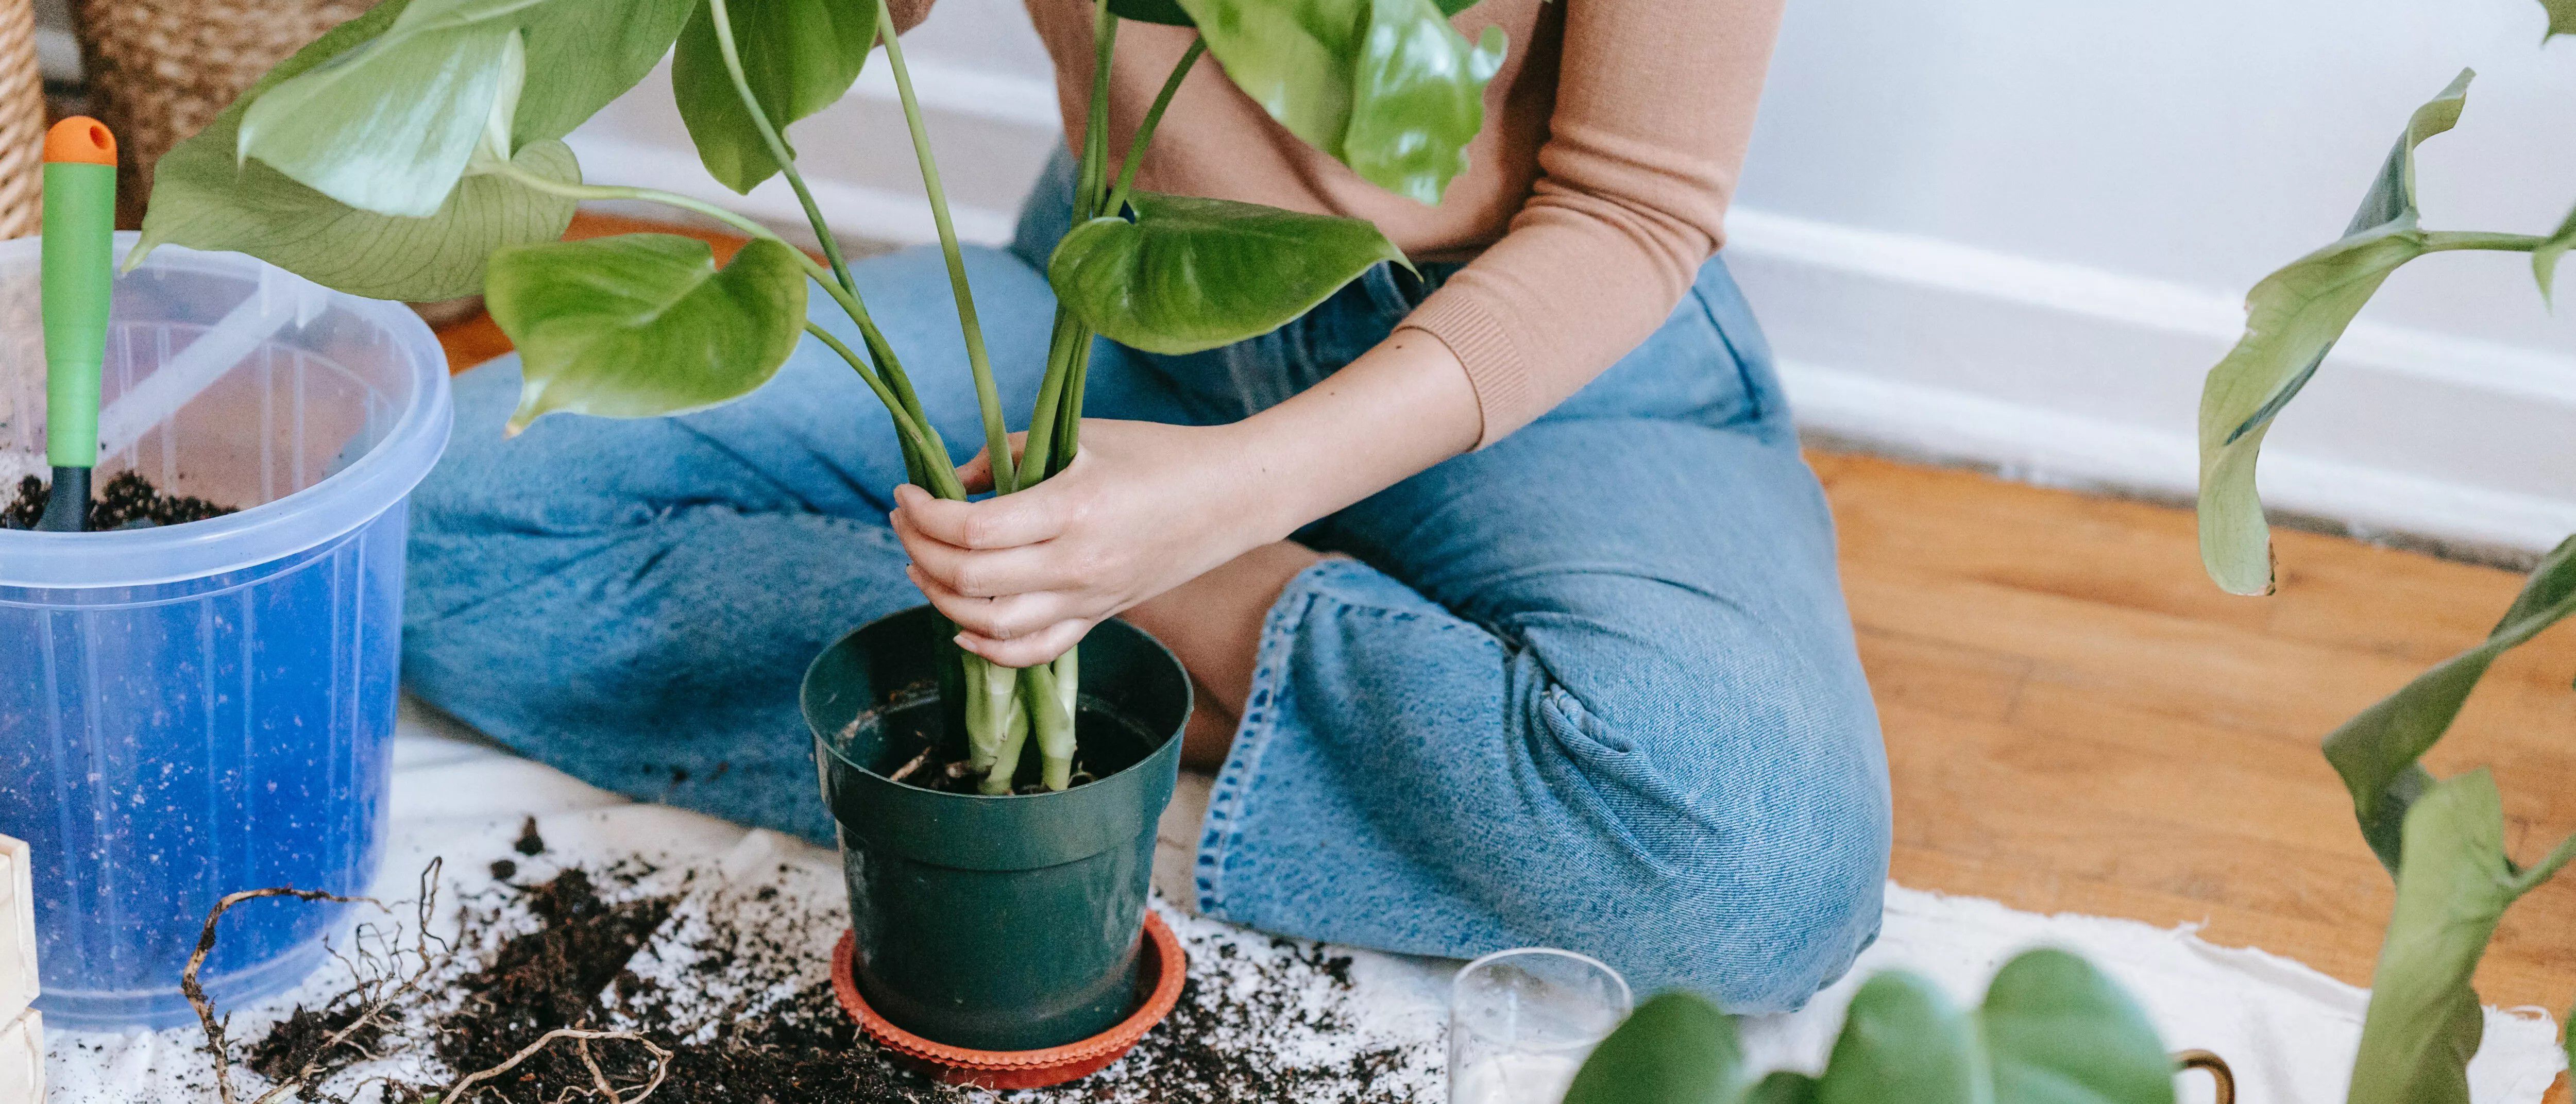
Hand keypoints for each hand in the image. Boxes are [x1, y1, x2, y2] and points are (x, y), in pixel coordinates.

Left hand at [892, 419, 1289, 667]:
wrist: (1229, 499)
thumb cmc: (1157, 454)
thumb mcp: (1082, 435)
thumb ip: (1009, 455)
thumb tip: (950, 482)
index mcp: (1071, 509)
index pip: (971, 529)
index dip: (924, 513)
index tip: (905, 491)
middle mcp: (1076, 564)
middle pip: (969, 577)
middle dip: (918, 549)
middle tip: (904, 520)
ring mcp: (1088, 600)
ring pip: (990, 623)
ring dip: (940, 596)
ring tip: (922, 563)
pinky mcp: (1098, 618)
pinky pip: (1033, 652)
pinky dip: (987, 647)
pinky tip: (961, 623)